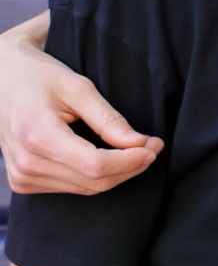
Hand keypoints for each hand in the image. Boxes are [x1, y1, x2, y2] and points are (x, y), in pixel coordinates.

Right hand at [1, 31, 162, 194]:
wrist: (2, 81)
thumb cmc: (40, 77)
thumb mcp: (78, 88)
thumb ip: (109, 119)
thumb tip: (141, 143)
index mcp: (38, 135)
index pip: (95, 165)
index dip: (131, 160)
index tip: (154, 145)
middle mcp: (26, 162)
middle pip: (94, 180)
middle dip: (131, 166)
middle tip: (153, 146)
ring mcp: (22, 176)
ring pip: (86, 188)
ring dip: (118, 173)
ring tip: (137, 150)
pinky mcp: (23, 182)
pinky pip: (71, 188)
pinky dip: (96, 177)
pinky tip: (110, 158)